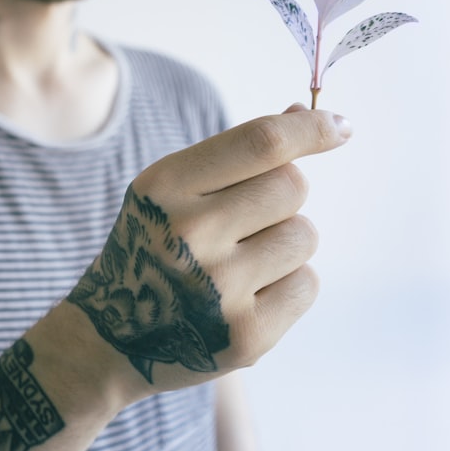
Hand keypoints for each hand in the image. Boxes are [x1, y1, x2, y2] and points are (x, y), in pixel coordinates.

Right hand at [67, 104, 350, 395]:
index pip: (261, 143)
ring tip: (237, 265)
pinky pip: (307, 284)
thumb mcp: (170, 193)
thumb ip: (234, 154)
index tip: (340, 125)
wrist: (109, 337)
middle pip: (292, 186)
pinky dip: (286, 287)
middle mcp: (188, 234)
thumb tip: (305, 112)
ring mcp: (218, 288)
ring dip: (283, 244)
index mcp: (164, 188)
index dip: (311, 129)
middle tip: (243, 223)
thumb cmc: (153, 248)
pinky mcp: (245, 336)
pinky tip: (244, 297)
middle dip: (281, 198)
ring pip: (304, 235)